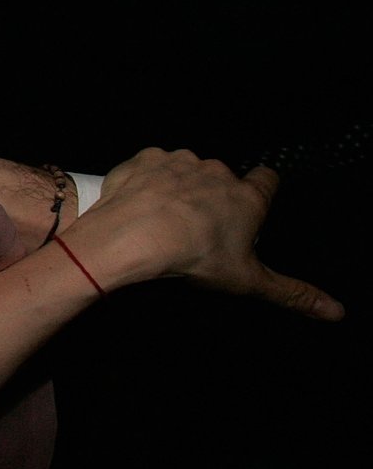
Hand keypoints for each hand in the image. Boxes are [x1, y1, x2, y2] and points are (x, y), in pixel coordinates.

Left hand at [78, 150, 342, 320]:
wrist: (134, 235)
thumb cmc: (195, 256)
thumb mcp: (249, 281)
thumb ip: (293, 293)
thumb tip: (335, 311)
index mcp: (247, 198)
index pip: (267, 180)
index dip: (261, 189)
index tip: (251, 203)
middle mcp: (217, 172)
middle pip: (221, 178)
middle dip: (212, 196)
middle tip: (197, 226)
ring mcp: (181, 162)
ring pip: (185, 170)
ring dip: (177, 187)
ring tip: (163, 217)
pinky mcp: (147, 158)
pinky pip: (150, 165)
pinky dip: (145, 181)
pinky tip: (139, 203)